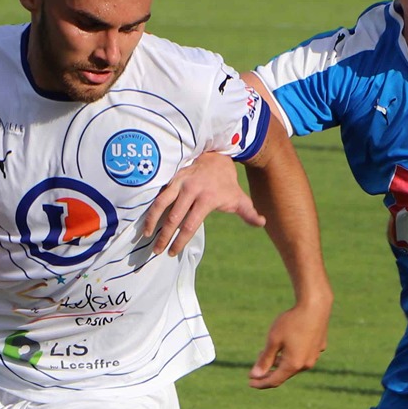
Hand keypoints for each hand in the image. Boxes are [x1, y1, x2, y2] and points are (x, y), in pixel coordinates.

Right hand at [140, 151, 264, 256]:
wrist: (216, 156)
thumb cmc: (227, 183)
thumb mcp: (238, 197)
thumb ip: (248, 212)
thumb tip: (262, 223)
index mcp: (207, 198)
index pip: (190, 224)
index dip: (180, 240)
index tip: (173, 252)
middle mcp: (191, 190)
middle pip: (174, 217)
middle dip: (164, 236)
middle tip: (157, 250)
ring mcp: (180, 182)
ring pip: (162, 204)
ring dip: (153, 221)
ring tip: (146, 236)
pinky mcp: (172, 177)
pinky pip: (158, 194)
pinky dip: (151, 208)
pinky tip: (145, 220)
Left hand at [249, 300, 328, 388]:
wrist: (315, 305)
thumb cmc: (292, 321)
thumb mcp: (273, 340)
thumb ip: (265, 359)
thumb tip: (255, 375)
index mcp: (294, 364)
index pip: (274, 381)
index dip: (260, 383)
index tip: (249, 382)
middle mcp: (306, 364)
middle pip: (284, 374)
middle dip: (269, 372)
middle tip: (255, 370)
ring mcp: (314, 356)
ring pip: (294, 365)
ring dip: (280, 363)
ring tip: (269, 354)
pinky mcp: (319, 347)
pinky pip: (302, 356)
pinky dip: (291, 355)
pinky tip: (286, 346)